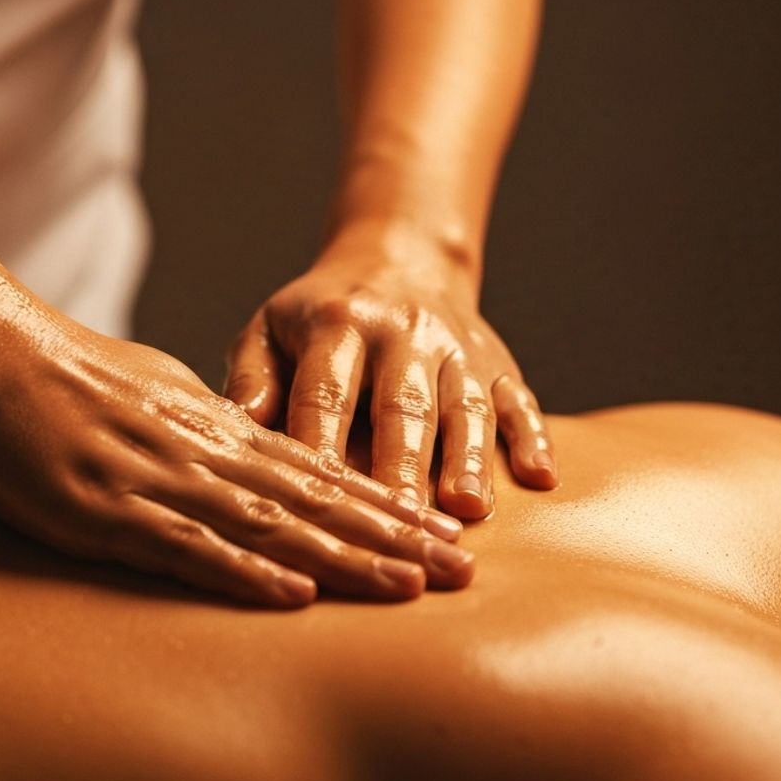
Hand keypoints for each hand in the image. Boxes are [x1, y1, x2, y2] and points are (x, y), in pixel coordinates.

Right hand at [0, 300, 470, 607]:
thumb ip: (211, 426)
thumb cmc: (70, 375)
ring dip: (345, 558)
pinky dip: (244, 572)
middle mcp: (205, 454)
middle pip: (318, 502)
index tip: (442, 533)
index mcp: (218, 427)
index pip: (321, 472)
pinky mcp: (107, 513)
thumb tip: (256, 449)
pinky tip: (294, 596)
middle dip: (393, 538)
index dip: (386, 506)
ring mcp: (159, 483)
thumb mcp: (159, 392)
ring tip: (410, 586)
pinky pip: (187, 548)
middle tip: (462, 570)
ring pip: (272, 525)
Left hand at [224, 234, 555, 518]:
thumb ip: (251, 377)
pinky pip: (520, 399)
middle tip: (397, 521)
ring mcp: (457, 349)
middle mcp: (403, 334)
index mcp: (339, 325)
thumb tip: (240, 427)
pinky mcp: (498, 364)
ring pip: (466, 407)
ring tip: (466, 510)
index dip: (322, 447)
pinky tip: (540, 477)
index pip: (327, 395)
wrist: (399, 259)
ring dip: (469, 458)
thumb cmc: (320, 316)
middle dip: (401, 464)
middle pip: (403, 406)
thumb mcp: (269, 328)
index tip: (314, 503)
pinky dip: (533, 436)